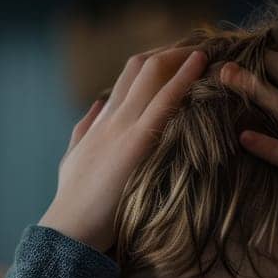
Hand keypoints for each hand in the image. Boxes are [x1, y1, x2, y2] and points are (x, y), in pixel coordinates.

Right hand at [39, 46, 205, 252]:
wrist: (69, 228)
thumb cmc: (74, 202)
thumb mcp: (74, 159)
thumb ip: (85, 130)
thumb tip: (95, 106)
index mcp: (101, 121)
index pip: (129, 77)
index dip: (155, 61)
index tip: (178, 58)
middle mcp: (112, 116)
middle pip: (141, 66)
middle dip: (172, 52)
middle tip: (201, 49)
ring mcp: (123, 126)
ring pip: (152, 73)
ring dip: (182, 57)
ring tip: (208, 49)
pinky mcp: (136, 142)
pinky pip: (164, 100)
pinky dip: (184, 78)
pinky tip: (202, 65)